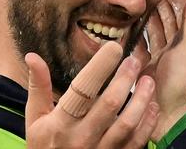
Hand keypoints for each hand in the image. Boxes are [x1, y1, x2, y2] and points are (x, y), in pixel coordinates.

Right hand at [25, 41, 158, 147]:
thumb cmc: (44, 146)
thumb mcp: (35, 119)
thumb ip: (38, 87)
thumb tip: (33, 56)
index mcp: (60, 123)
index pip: (82, 90)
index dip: (100, 67)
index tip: (114, 47)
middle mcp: (81, 138)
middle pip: (109, 104)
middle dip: (125, 78)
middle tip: (135, 60)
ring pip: (127, 123)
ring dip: (141, 100)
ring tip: (148, 80)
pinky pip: (136, 142)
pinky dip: (148, 124)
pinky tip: (153, 106)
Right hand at [135, 0, 185, 140]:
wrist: (172, 116)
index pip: (185, 16)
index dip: (178, 0)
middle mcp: (177, 51)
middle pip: (169, 24)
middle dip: (161, 7)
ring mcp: (161, 62)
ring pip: (154, 35)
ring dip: (147, 20)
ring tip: (138, 6)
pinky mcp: (146, 71)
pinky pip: (140, 50)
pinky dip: (135, 39)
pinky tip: (129, 30)